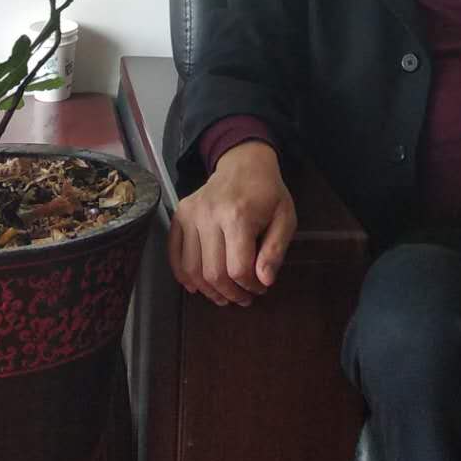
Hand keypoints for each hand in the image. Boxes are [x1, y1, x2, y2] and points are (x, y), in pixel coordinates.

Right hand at [167, 140, 296, 306]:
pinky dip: (184, 275)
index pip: (237, 268)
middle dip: (230, 293)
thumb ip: (275, 250)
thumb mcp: (285, 218)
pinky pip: (175, 254)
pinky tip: (197, 285)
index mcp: (238, 215)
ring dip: (208, 290)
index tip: (259, 289)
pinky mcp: (180, 214)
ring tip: (224, 295)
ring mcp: (191, 214)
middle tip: (243, 298)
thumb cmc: (267, 193)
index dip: (249, 287)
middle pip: (213, 273)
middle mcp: (209, 214)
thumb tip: (264, 281)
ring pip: (192, 269)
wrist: (243, 163)